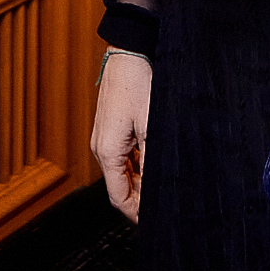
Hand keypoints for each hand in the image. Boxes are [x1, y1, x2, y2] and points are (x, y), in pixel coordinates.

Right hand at [91, 51, 151, 223]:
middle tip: (167, 202)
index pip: (118, 198)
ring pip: (123, 172)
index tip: (157, 220)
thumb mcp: (151, 125)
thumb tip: (160, 187)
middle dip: (142, 198)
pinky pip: (124, 156)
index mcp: (107, 152)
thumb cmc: (138, 84)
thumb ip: (153, 160)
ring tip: (167, 182)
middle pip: (120, 186)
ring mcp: (105, 137)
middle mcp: (102, 148)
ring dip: (142, 180)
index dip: (137, 213)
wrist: (129, 51)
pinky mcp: (112, 128)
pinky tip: (157, 161)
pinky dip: (139, 164)